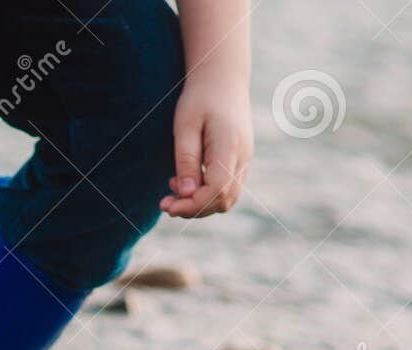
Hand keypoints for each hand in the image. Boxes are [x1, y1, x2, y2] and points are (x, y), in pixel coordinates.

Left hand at [161, 73, 252, 218]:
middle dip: (194, 209)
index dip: (192, 205)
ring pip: (228, 198)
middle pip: (224, 200)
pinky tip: (186, 182)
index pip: (217, 190)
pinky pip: (228, 188)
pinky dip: (207, 194)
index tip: (167, 205)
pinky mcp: (241, 159)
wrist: (222, 77)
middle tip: (165, 202)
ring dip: (201, 204)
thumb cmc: (199, 98)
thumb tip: (185, 193)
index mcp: (229, 146)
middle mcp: (243, 156)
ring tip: (174, 190)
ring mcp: (245, 159)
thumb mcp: (185, 126)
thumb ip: (185, 160)